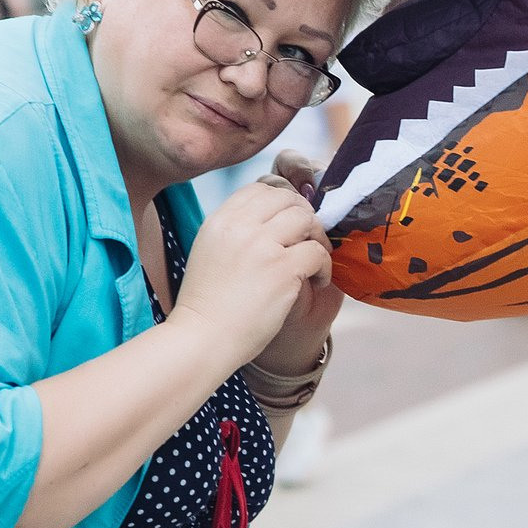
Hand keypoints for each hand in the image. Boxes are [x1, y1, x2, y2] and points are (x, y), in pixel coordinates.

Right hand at [172, 181, 331, 366]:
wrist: (202, 338)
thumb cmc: (209, 304)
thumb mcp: (211, 251)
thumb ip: (236, 231)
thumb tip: (272, 218)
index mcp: (220, 220)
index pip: (260, 189)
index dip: (283, 203)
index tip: (290, 225)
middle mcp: (240, 226)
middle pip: (288, 199)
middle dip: (305, 217)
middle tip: (308, 241)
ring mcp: (261, 246)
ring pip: (306, 219)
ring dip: (318, 238)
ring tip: (314, 261)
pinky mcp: (282, 269)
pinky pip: (318, 252)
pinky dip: (325, 266)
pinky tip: (317, 281)